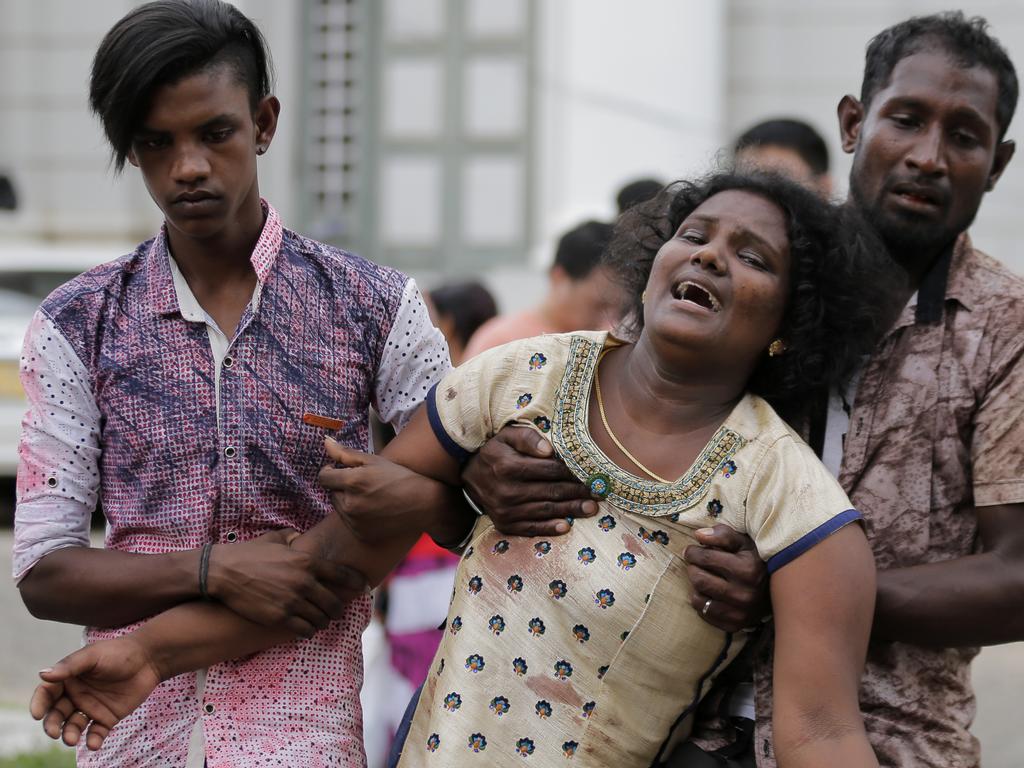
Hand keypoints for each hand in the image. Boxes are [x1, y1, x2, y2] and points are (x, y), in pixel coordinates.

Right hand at [30, 637, 161, 750]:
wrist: (150, 659)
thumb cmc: (119, 652)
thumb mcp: (93, 655)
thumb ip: (70, 666)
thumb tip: (42, 675)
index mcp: (69, 679)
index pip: (47, 694)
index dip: (39, 704)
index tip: (37, 714)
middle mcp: (76, 695)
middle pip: (56, 714)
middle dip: (52, 725)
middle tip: (54, 733)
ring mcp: (91, 708)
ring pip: (73, 726)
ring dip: (70, 735)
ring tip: (72, 740)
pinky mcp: (107, 718)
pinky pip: (96, 733)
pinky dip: (93, 740)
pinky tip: (94, 744)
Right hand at [208, 530, 364, 637]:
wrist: (223, 572)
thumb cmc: (248, 553)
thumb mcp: (275, 539)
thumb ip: (292, 538)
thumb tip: (300, 537)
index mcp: (307, 561)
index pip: (342, 574)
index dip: (357, 582)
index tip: (364, 587)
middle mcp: (304, 582)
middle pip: (334, 602)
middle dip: (338, 608)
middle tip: (337, 611)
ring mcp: (293, 601)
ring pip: (321, 618)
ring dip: (323, 621)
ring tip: (321, 621)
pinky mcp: (280, 617)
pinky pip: (304, 629)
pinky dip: (308, 630)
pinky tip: (306, 628)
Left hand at [319, 439, 433, 542]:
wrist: (424, 504)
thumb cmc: (400, 477)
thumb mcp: (374, 461)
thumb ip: (345, 453)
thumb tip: (325, 442)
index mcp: (352, 482)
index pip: (323, 477)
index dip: (329, 471)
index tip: (339, 470)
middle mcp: (350, 504)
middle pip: (331, 493)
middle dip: (341, 487)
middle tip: (363, 484)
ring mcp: (355, 522)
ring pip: (339, 508)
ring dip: (348, 501)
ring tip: (371, 497)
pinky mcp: (361, 534)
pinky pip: (349, 522)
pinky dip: (356, 516)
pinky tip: (374, 510)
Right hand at [462, 425, 597, 536]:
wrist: (468, 476)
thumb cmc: (495, 452)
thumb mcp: (507, 436)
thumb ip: (528, 438)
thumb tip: (550, 450)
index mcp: (507, 466)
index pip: (549, 470)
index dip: (572, 472)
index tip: (592, 473)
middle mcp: (506, 490)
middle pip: (551, 491)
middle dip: (578, 492)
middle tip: (600, 493)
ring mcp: (504, 510)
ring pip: (545, 510)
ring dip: (571, 510)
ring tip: (592, 508)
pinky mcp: (504, 524)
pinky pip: (530, 528)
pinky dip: (549, 528)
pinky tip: (566, 526)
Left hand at [684, 524, 769, 631]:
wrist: (779, 591)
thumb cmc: (756, 561)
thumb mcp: (744, 543)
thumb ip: (722, 535)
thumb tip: (698, 535)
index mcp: (747, 570)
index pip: (705, 558)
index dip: (693, 552)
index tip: (692, 550)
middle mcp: (744, 594)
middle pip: (698, 579)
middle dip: (693, 568)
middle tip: (696, 564)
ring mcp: (739, 613)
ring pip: (698, 599)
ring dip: (697, 586)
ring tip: (704, 578)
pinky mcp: (734, 626)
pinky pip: (704, 614)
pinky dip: (702, 602)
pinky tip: (710, 593)